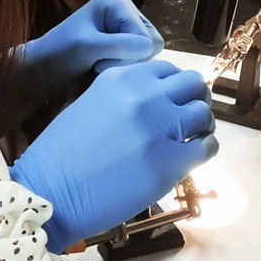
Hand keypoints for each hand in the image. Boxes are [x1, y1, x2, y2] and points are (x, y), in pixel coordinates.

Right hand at [10, 59, 217, 252]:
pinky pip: (208, 146)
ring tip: (190, 140)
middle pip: (193, 84)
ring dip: (201, 126)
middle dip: (195, 99)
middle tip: (188, 119)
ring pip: (204, 113)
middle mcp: (144, 95)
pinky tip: (190, 159)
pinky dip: (205, 150)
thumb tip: (156, 99)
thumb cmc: (64, 153)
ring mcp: (160, 128)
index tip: (173, 101)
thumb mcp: (92, 103)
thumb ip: (124, 95)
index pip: (167, 69)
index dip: (175, 86)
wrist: (52, 191)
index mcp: (122, 78)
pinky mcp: (171, 162)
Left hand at [15, 0, 164, 98]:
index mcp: (115, 0)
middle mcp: (124, 7)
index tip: (98, 60)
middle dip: (129, 58)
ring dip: (127, 63)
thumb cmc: (61, 52)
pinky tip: (105, 63)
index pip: (145, 36)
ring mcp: (126, 22)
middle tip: (101, 62)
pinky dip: (126, 64)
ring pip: (149, 51)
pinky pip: (142, 55)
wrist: (46, 65)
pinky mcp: (125, 37)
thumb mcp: (87, 47)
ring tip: (101, 63)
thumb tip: (150, 46)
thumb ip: (118, 45)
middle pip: (152, 42)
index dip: (127, 55)